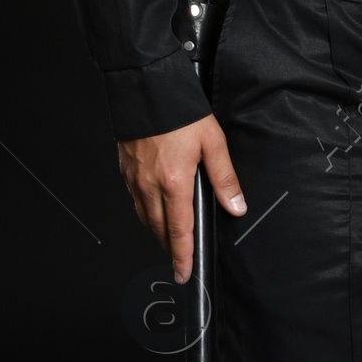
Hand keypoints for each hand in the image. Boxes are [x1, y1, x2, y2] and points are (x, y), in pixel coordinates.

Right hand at [118, 114, 244, 282]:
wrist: (145, 88)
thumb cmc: (179, 111)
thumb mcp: (213, 143)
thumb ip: (225, 178)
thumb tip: (236, 206)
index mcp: (174, 181)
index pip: (179, 230)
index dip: (183, 256)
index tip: (184, 273)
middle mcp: (149, 184)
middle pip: (159, 230)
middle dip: (170, 249)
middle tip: (179, 262)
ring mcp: (134, 178)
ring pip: (145, 217)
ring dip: (157, 233)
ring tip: (169, 241)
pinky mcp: (125, 170)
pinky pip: (134, 201)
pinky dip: (145, 213)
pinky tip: (154, 210)